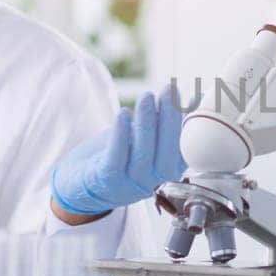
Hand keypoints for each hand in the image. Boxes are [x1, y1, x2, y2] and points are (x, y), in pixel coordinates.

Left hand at [51, 85, 185, 216]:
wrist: (83, 182)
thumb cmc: (120, 155)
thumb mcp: (147, 139)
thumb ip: (165, 124)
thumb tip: (192, 98)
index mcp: (167, 171)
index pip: (184, 151)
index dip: (187, 125)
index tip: (189, 99)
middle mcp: (153, 181)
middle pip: (166, 153)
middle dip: (168, 120)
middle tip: (168, 92)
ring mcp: (130, 183)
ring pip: (142, 154)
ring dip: (146, 123)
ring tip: (147, 96)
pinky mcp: (107, 179)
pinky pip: (116, 157)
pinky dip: (121, 134)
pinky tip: (124, 114)